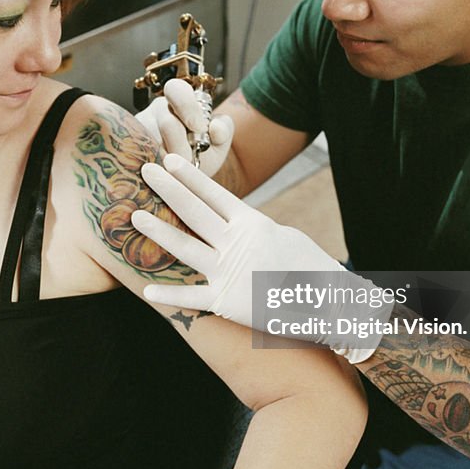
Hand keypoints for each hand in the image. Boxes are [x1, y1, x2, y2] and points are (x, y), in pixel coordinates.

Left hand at [131, 154, 391, 362]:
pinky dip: (169, 296)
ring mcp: (230, 273)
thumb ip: (254, 229)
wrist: (334, 308)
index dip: (190, 177)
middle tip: (146, 169)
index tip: (170, 160)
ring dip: (160, 231)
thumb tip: (235, 219)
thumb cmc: (312, 271)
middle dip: (169, 189)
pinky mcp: (226, 303)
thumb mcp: (286, 239)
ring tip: (136, 215)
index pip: (216, 195)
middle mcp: (238, 245)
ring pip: (186, 247)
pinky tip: (146, 290)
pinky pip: (192, 299)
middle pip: (196, 212)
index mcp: (254, 225)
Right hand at [135, 78, 233, 176]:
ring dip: (169, 161)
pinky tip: (163, 172)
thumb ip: (223, 132)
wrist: (184, 179)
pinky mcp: (128, 146)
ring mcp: (139, 127)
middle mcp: (157, 110)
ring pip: (153, 143)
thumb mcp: (218, 145)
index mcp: (179, 102)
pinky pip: (140, 156)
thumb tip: (215, 127)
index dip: (188, 108)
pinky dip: (156, 167)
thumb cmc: (200, 156)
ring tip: (177, 169)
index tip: (200, 129)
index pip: (177, 90)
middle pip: (167, 122)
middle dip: (182, 146)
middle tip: (189, 160)